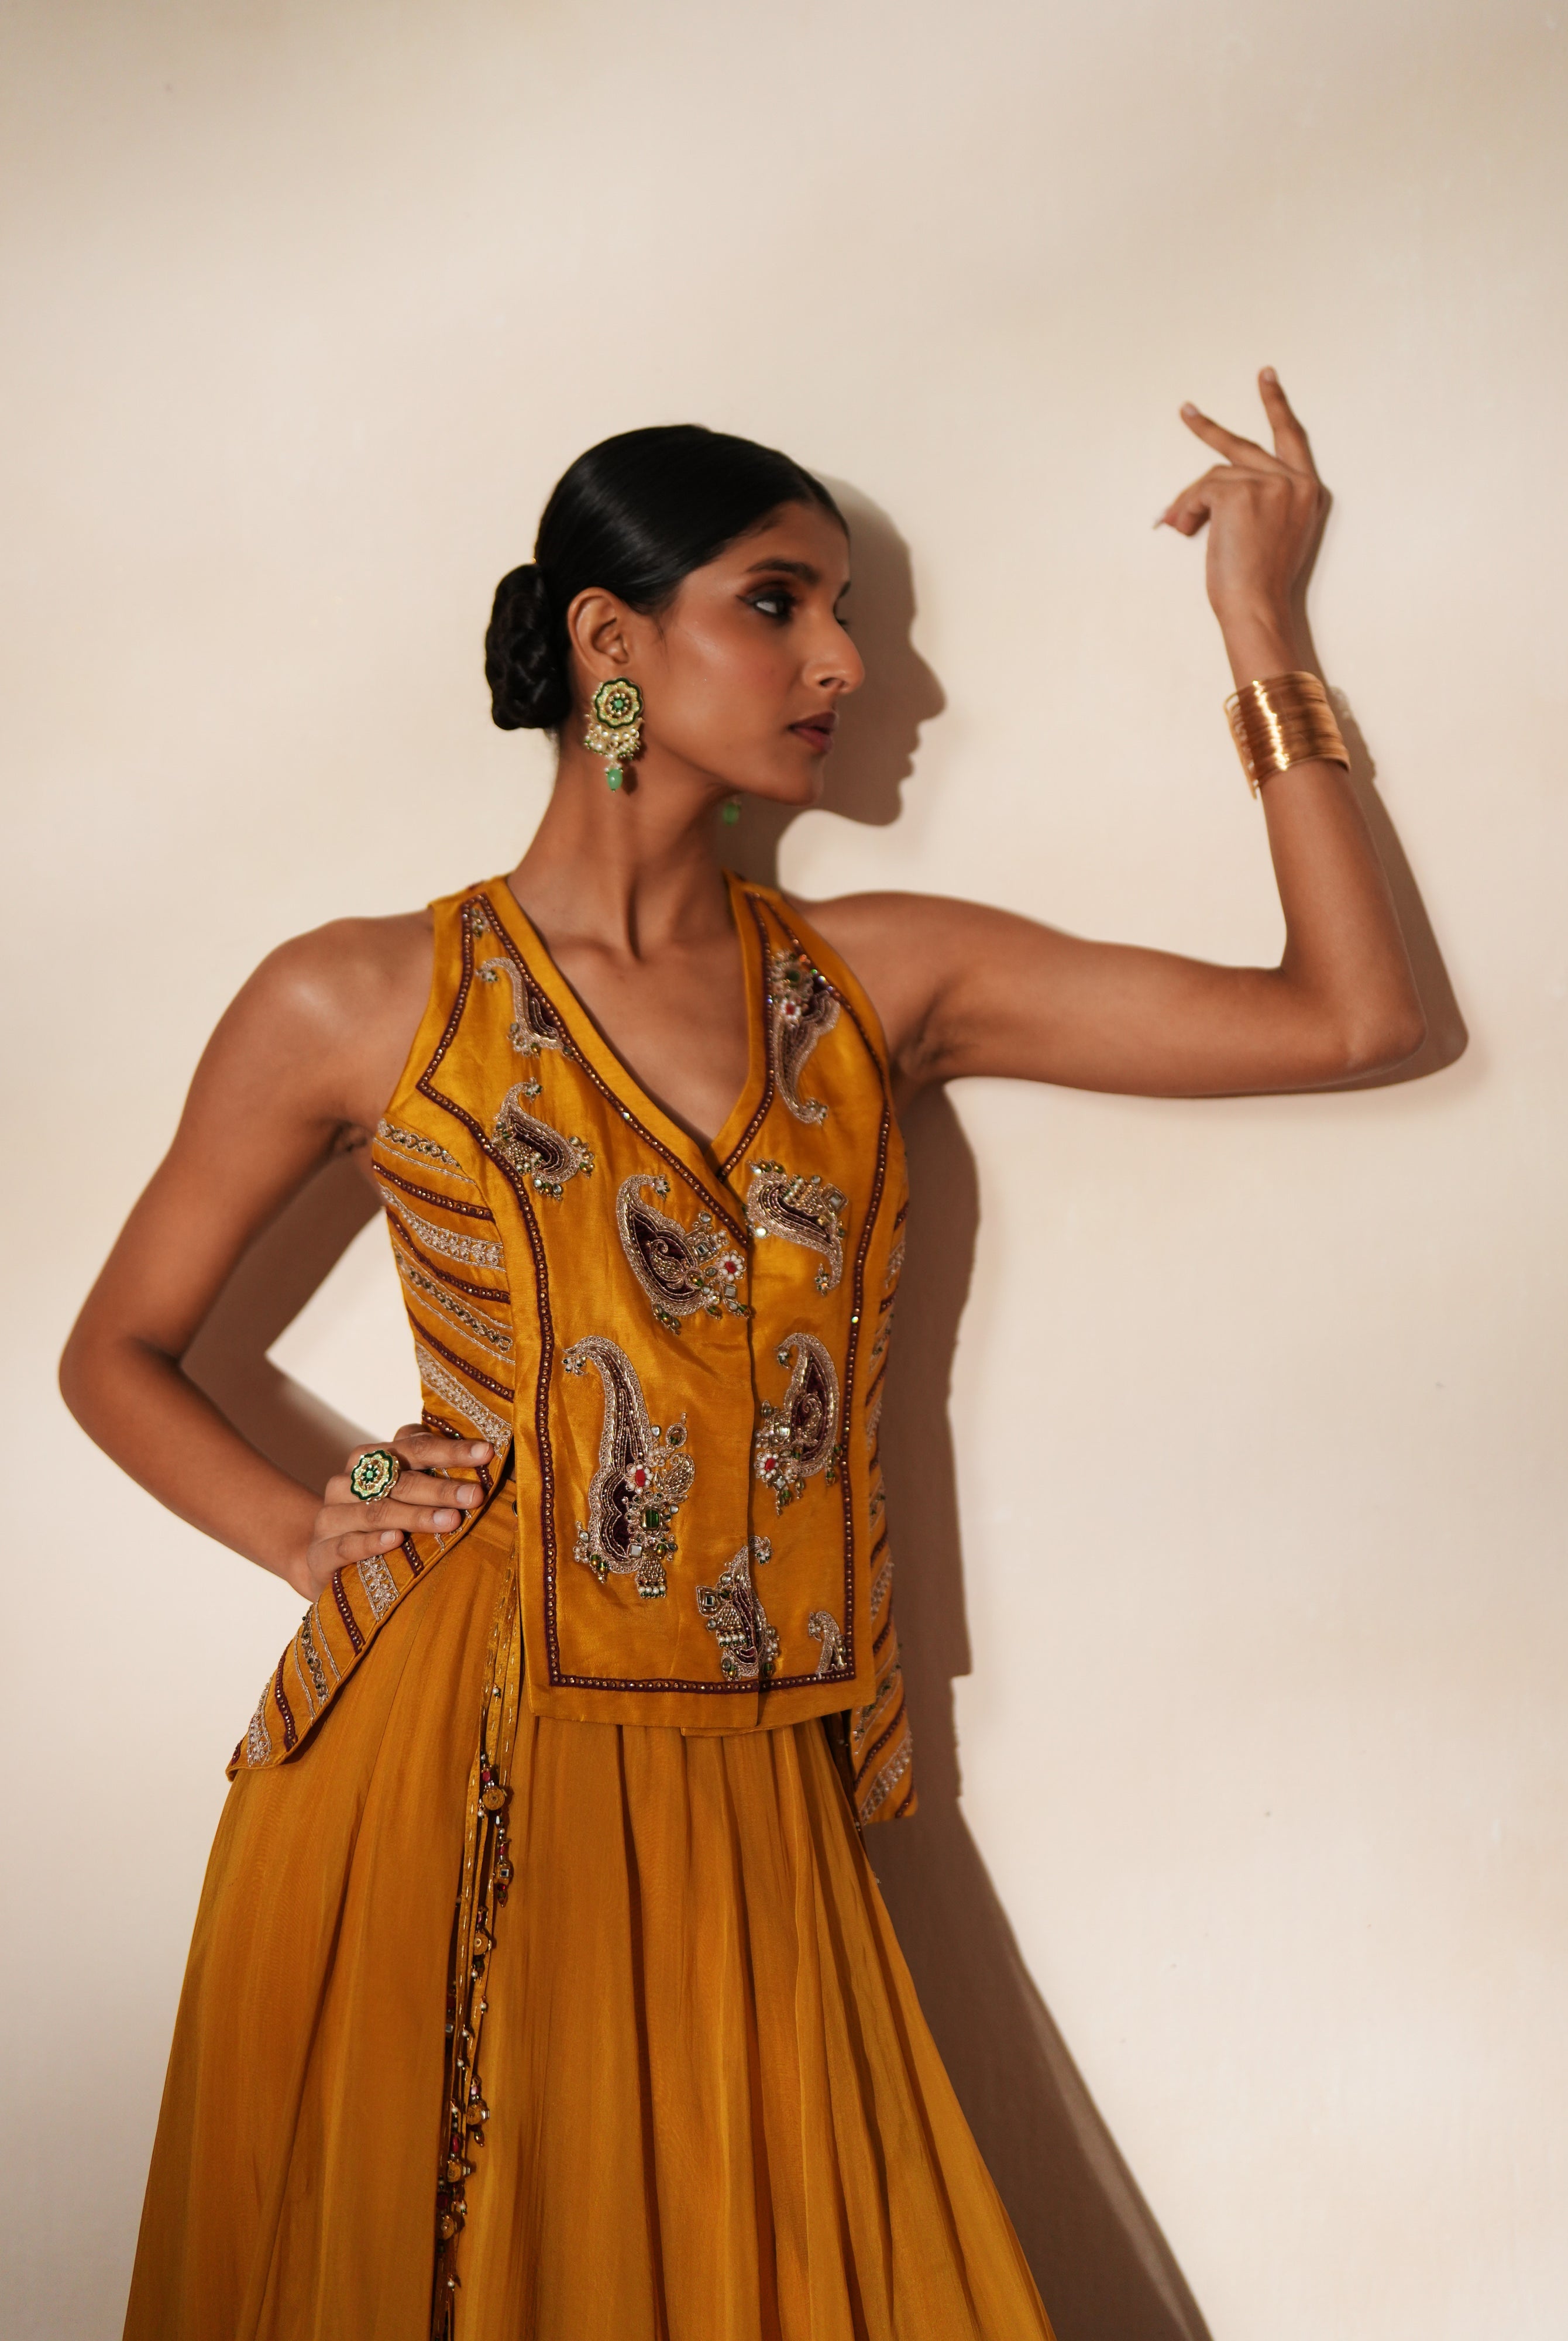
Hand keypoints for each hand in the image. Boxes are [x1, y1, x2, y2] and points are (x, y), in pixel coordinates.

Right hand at [298, 1425, 492, 1599]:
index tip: (486, 1453)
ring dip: (417, 1516)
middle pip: (400, 1481)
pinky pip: (349, 1544)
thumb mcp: (397, 1492)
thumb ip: (425, 1469)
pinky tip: (396, 1540)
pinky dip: (373, 1542)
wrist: (321, 1559)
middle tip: (476, 1495)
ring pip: (378, 1511)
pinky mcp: (321, 1550)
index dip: (451, 1450)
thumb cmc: (374, 1519)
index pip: (414, 1447)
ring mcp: (332, 1516)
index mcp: (369, 1459)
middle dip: (441, 1488)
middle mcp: (347, 1482)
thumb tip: (480, 1453)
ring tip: (451, 1521)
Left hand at [1158, 369, 1324, 641]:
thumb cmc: (1260, 583)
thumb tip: (1205, 494)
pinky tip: (1188, 530)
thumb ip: (1257, 500)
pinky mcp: (1242, 493)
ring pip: (1215, 476)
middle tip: (1186, 412)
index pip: (1291, 439)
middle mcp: (1296, 483)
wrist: (1256, 607)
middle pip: (1245, 445)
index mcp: (1308, 494)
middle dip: (1209, 430)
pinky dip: (1188, 511)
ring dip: (1191, 503)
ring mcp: (1271, 484)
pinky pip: (1201, 490)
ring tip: (1181, 526)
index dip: (1276, 408)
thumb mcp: (1271, 533)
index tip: (1266, 378)